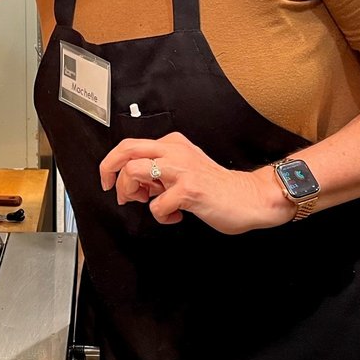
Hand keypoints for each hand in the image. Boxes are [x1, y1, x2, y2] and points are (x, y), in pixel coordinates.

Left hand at [98, 132, 293, 233]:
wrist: (249, 197)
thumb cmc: (216, 186)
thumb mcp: (184, 168)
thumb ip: (159, 171)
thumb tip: (134, 184)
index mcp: (172, 144)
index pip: (130, 145)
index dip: (113, 164)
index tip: (111, 181)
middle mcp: (174, 151)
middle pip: (126, 150)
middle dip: (110, 171)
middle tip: (115, 191)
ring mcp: (181, 169)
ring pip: (135, 172)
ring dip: (132, 192)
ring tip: (150, 202)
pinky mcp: (189, 189)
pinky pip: (156, 205)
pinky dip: (162, 216)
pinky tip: (175, 215)